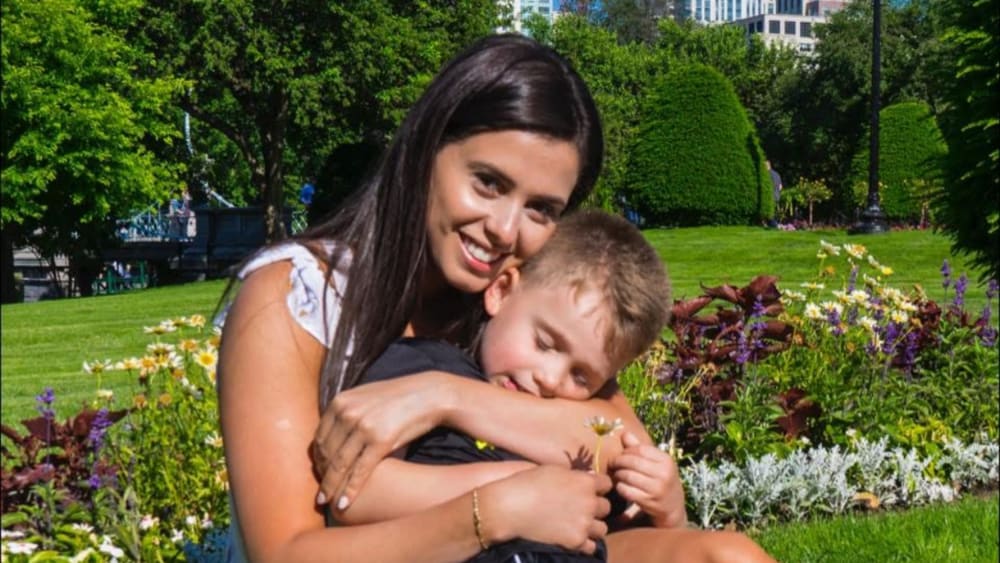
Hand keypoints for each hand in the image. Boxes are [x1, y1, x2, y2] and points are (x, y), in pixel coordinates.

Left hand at [312, 373, 452, 509]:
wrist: (430, 394)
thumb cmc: (399, 398)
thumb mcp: (365, 397)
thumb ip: (346, 411)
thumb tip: (332, 431)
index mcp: (340, 401)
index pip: (319, 437)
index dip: (317, 459)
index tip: (319, 473)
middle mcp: (348, 413)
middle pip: (326, 452)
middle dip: (322, 475)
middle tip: (321, 493)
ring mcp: (363, 427)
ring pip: (339, 465)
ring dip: (331, 487)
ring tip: (326, 503)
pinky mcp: (381, 441)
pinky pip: (360, 471)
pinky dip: (349, 490)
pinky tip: (343, 503)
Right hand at [480, 466, 611, 554]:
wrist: (510, 507)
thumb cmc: (528, 483)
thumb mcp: (554, 470)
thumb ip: (576, 475)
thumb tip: (589, 478)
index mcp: (586, 482)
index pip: (607, 484)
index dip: (598, 487)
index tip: (588, 490)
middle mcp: (590, 503)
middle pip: (606, 507)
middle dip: (595, 507)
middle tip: (580, 508)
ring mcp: (584, 523)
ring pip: (602, 528)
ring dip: (592, 526)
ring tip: (578, 524)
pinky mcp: (576, 541)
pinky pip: (592, 546)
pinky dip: (584, 543)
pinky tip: (573, 537)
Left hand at [607, 432, 686, 527]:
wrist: (673, 507)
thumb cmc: (661, 479)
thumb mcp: (657, 463)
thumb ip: (640, 448)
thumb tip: (624, 434)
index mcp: (666, 460)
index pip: (640, 449)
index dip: (627, 451)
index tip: (620, 454)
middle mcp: (664, 473)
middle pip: (632, 461)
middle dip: (618, 461)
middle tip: (612, 464)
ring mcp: (656, 488)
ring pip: (627, 475)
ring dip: (617, 474)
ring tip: (616, 474)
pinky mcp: (648, 501)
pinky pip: (626, 490)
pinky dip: (620, 486)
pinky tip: (620, 485)